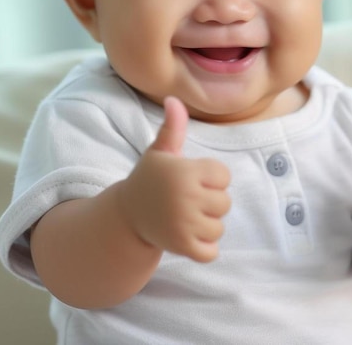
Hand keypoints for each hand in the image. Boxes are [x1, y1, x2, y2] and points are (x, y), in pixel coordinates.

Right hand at [118, 97, 230, 261]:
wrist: (126, 216)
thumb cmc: (149, 179)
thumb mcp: (160, 152)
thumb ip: (173, 127)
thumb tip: (173, 98)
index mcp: (184, 172)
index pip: (224, 175)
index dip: (211, 177)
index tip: (191, 178)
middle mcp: (186, 197)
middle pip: (225, 203)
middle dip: (210, 202)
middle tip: (186, 200)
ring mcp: (184, 225)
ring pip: (219, 227)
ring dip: (206, 225)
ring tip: (186, 217)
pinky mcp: (182, 248)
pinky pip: (211, 252)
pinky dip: (205, 248)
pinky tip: (189, 236)